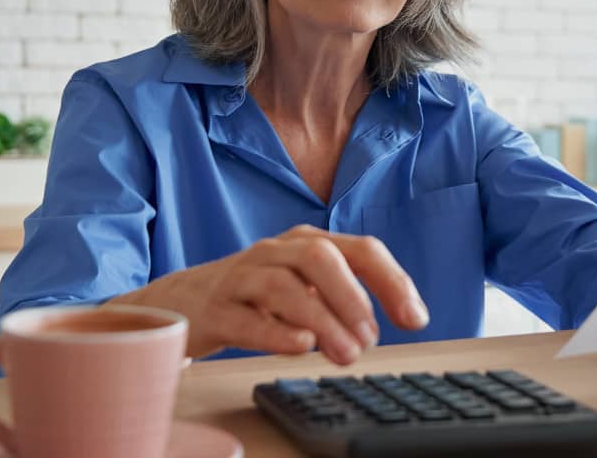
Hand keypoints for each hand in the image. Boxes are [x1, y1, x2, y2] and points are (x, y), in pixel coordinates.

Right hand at [109, 224, 428, 364]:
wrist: (182, 300)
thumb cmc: (255, 295)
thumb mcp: (304, 286)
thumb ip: (344, 299)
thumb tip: (385, 324)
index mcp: (306, 243)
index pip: (360, 249)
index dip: (393, 282)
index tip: (415, 320)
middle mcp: (275, 252)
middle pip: (320, 258)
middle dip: (353, 298)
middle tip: (371, 340)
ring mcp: (241, 278)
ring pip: (283, 287)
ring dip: (322, 321)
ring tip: (345, 353)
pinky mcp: (214, 309)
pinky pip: (245, 317)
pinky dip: (276, 332)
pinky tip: (300, 346)